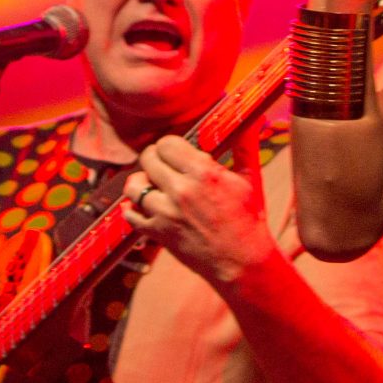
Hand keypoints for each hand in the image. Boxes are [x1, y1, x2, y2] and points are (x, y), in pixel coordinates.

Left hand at [122, 131, 276, 289]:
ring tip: (152, 185)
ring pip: (133, 185)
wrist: (242, 262)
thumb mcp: (250, 179)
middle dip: (155, 159)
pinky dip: (133, 208)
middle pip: (147, 159)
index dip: (170, 146)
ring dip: (141, 182)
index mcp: (203, 173)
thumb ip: (245, 146)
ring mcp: (166, 214)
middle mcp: (181, 191)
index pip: (167, 143)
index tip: (176, 152)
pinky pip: (130, 214)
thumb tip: (251, 120)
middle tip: (164, 166)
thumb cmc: (249, 220)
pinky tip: (145, 206)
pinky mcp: (158, 233)